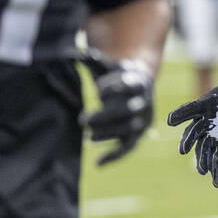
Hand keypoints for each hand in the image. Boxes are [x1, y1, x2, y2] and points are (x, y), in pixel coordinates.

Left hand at [81, 48, 154, 165]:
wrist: (140, 86)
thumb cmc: (117, 74)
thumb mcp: (107, 66)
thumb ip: (93, 60)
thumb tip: (73, 54)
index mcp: (138, 81)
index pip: (128, 86)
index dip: (114, 88)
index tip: (97, 90)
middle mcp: (144, 102)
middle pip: (128, 111)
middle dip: (106, 116)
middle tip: (83, 120)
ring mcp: (142, 120)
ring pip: (128, 129)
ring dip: (109, 134)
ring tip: (88, 136)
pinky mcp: (138, 135)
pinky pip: (128, 148)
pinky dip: (114, 156)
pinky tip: (97, 164)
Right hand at [166, 68, 217, 188]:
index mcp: (202, 106)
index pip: (189, 110)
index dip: (180, 115)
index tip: (171, 120)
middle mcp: (202, 123)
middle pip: (192, 133)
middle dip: (188, 142)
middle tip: (183, 150)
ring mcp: (209, 136)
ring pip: (202, 150)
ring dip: (202, 160)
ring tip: (202, 171)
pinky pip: (215, 160)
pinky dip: (216, 172)